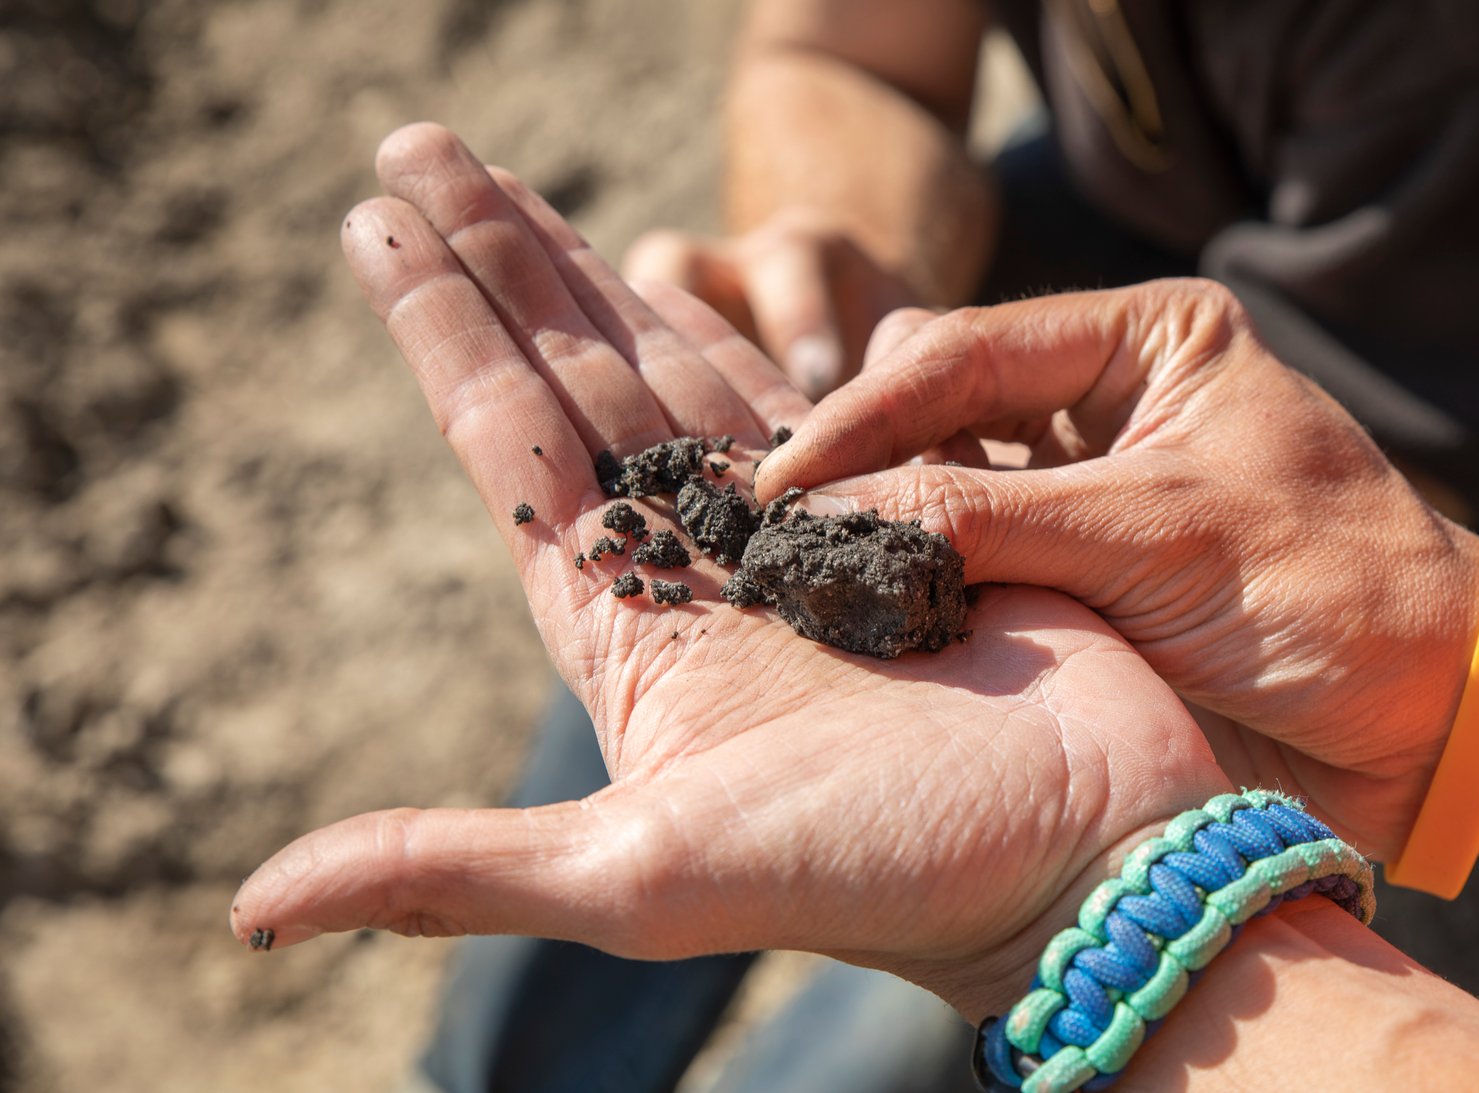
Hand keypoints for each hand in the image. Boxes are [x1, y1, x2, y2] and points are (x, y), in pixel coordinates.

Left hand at [228, 125, 1228, 1020]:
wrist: (1086, 851)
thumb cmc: (891, 872)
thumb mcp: (647, 880)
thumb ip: (458, 866)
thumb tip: (258, 907)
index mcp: (627, 635)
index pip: (505, 445)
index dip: (437, 332)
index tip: (370, 224)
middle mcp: (696, 573)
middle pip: (567, 380)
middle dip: (492, 264)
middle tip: (416, 147)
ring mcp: (794, 533)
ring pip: (667, 363)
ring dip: (584, 266)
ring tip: (504, 175)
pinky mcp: (893, 507)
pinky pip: (790, 385)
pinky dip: (729, 315)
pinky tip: (667, 262)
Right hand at [754, 284, 1478, 860]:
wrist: (1427, 721)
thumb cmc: (1333, 596)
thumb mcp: (1159, 535)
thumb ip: (990, 518)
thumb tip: (826, 520)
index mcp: (1142, 339)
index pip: (964, 352)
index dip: (863, 417)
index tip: (779, 483)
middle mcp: (1098, 397)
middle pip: (932, 403)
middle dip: (855, 458)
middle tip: (771, 526)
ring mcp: (1075, 485)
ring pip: (933, 479)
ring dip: (873, 519)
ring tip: (794, 564)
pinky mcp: (1063, 570)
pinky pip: (959, 558)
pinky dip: (908, 579)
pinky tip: (854, 603)